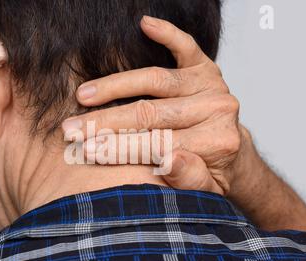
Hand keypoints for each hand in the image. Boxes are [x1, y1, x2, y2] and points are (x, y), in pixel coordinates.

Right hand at [62, 16, 250, 195]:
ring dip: (114, 86)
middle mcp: (216, 110)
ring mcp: (211, 85)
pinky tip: (145, 25)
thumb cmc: (212, 174)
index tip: (85, 151)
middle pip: (150, 113)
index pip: (156, 144)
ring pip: (155, 81)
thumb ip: (189, 178)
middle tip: (72, 129)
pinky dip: (166, 33)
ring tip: (83, 95)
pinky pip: (186, 46)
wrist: (234, 154)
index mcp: (216, 143)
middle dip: (105, 122)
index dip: (118, 148)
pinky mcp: (207, 68)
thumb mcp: (205, 191)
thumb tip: (169, 160)